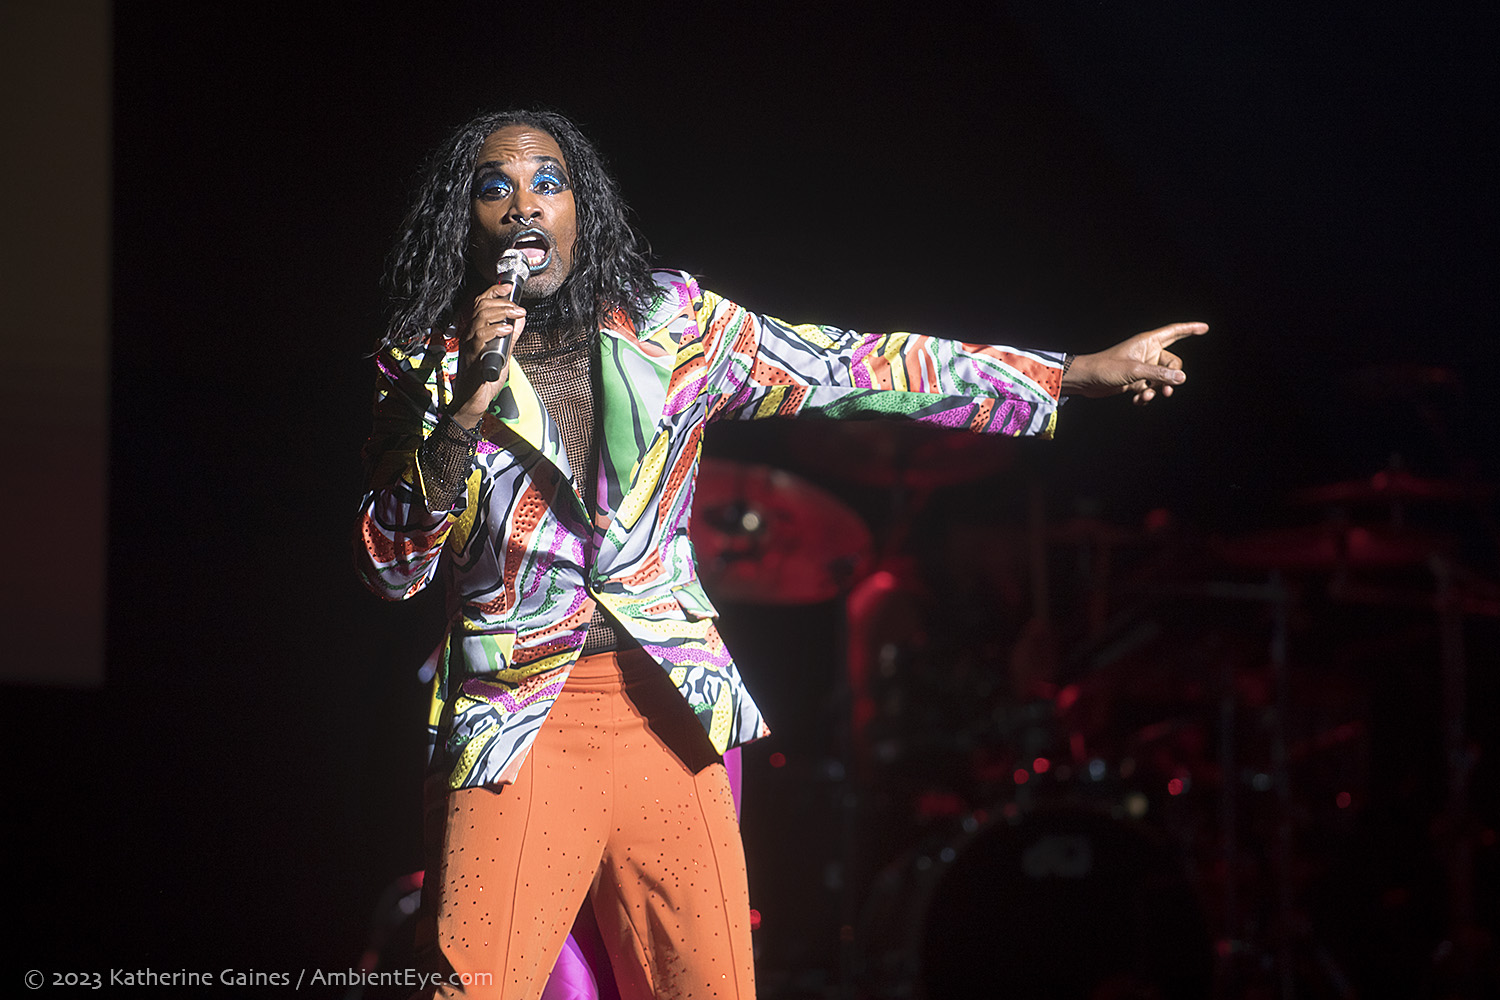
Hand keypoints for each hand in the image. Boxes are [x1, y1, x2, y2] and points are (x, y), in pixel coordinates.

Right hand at [451, 279, 526, 426]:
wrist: (473, 401)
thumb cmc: (484, 380)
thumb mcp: (503, 354)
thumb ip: (511, 338)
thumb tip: (520, 321)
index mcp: (475, 332)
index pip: (480, 304)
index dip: (494, 292)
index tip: (508, 288)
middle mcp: (469, 335)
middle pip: (481, 307)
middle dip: (503, 303)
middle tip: (519, 308)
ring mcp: (469, 345)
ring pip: (481, 318)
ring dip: (502, 313)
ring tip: (516, 315)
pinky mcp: (472, 356)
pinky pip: (480, 337)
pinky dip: (495, 330)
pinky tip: (507, 330)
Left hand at [1061, 322, 1207, 404]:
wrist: (1086, 380)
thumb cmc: (1106, 368)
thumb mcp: (1135, 371)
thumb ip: (1160, 373)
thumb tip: (1182, 378)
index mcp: (1147, 342)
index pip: (1174, 332)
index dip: (1190, 329)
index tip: (1205, 327)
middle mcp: (1147, 353)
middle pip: (1173, 362)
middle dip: (1172, 377)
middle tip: (1167, 390)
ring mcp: (1142, 367)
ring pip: (1162, 378)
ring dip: (1158, 389)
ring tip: (1148, 395)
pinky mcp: (1136, 380)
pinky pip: (1151, 387)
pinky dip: (1147, 395)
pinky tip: (1138, 400)